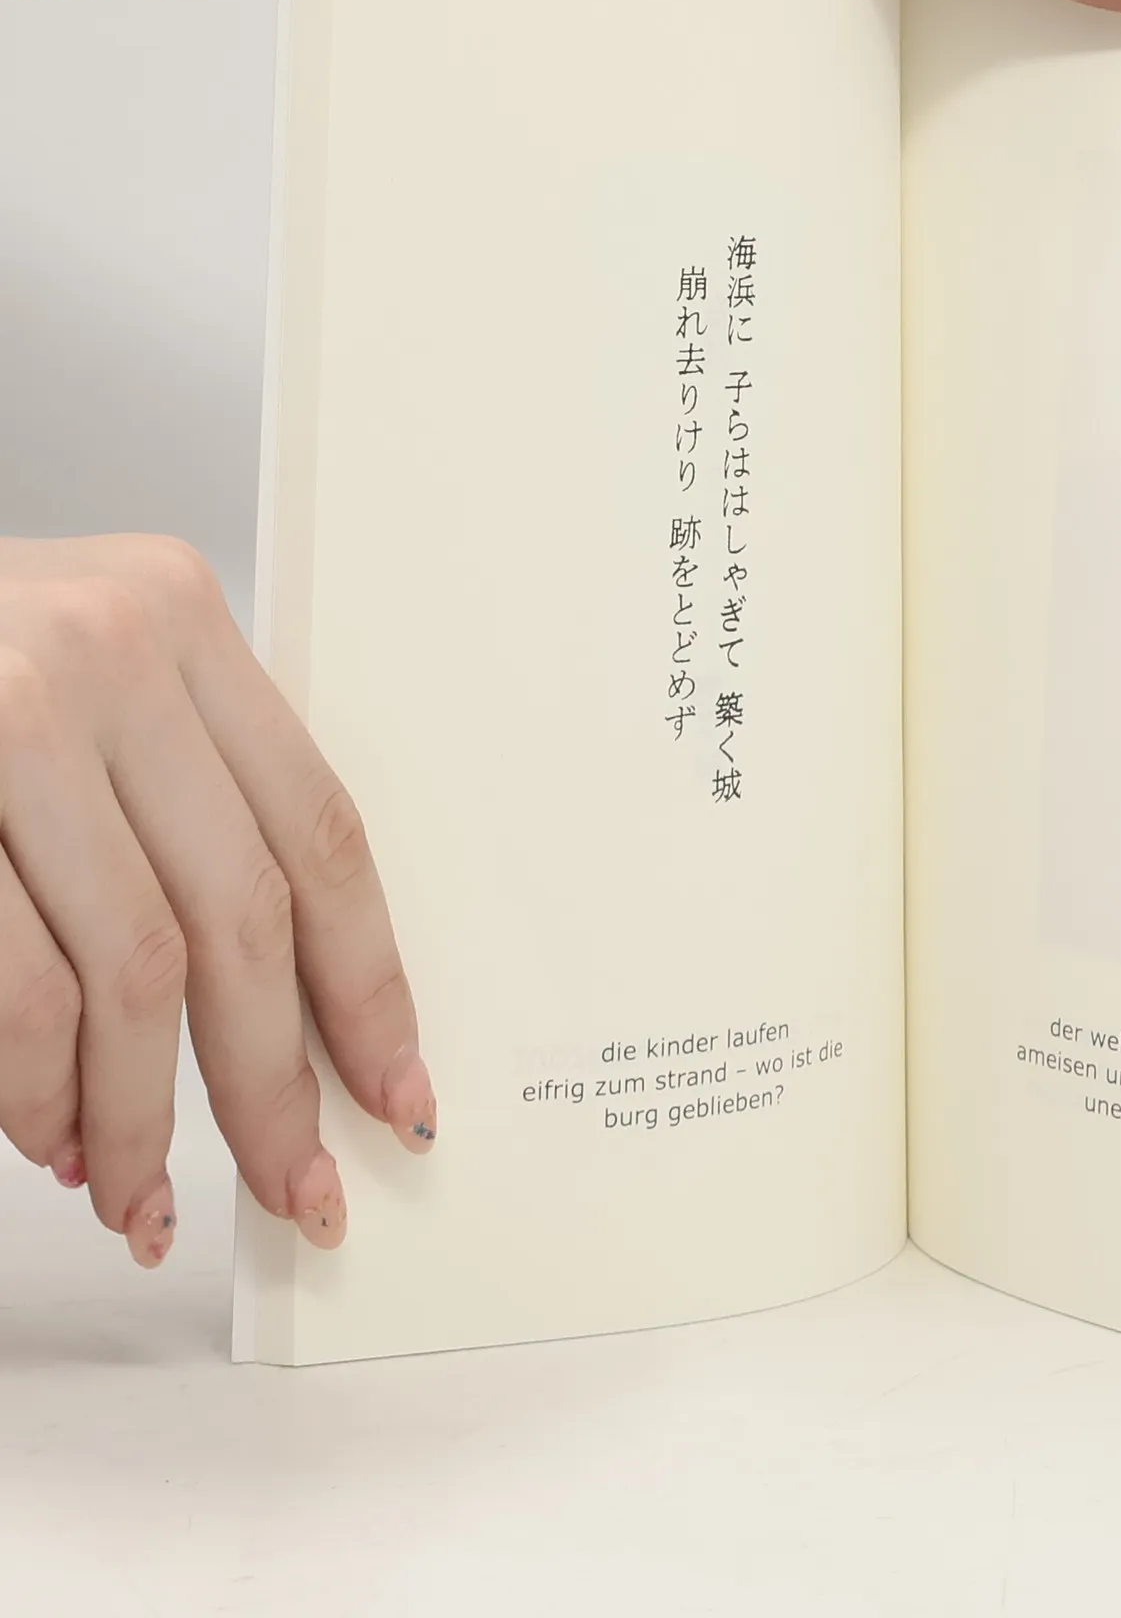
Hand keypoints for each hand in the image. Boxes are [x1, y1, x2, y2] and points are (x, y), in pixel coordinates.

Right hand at [0, 536, 433, 1265]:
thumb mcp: (80, 677)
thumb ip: (182, 788)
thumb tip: (292, 999)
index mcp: (179, 615)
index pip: (318, 828)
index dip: (368, 980)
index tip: (395, 1085)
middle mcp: (107, 651)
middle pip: (243, 912)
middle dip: (275, 1080)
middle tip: (297, 1186)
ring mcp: (6, 721)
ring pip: (133, 971)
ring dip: (145, 1113)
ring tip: (139, 1193)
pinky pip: (19, 989)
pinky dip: (39, 1089)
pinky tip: (52, 1137)